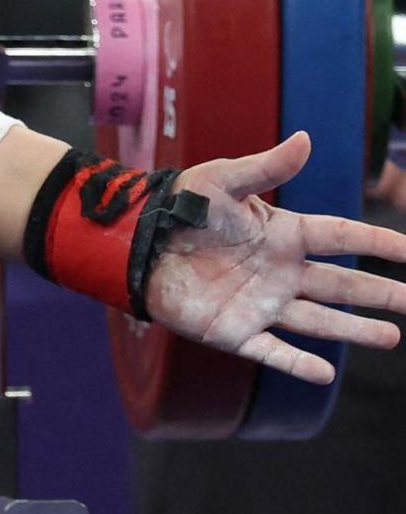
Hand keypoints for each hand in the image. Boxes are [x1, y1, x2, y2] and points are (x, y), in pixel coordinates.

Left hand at [147, 132, 405, 382]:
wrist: (133, 241)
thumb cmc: (179, 205)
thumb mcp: (223, 181)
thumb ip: (266, 167)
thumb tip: (306, 139)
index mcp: (283, 234)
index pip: (343, 237)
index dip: (380, 242)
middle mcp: (280, 272)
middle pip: (342, 285)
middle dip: (382, 294)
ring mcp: (261, 303)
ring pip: (319, 321)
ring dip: (354, 330)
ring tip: (392, 337)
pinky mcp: (234, 330)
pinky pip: (272, 351)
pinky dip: (298, 364)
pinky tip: (326, 374)